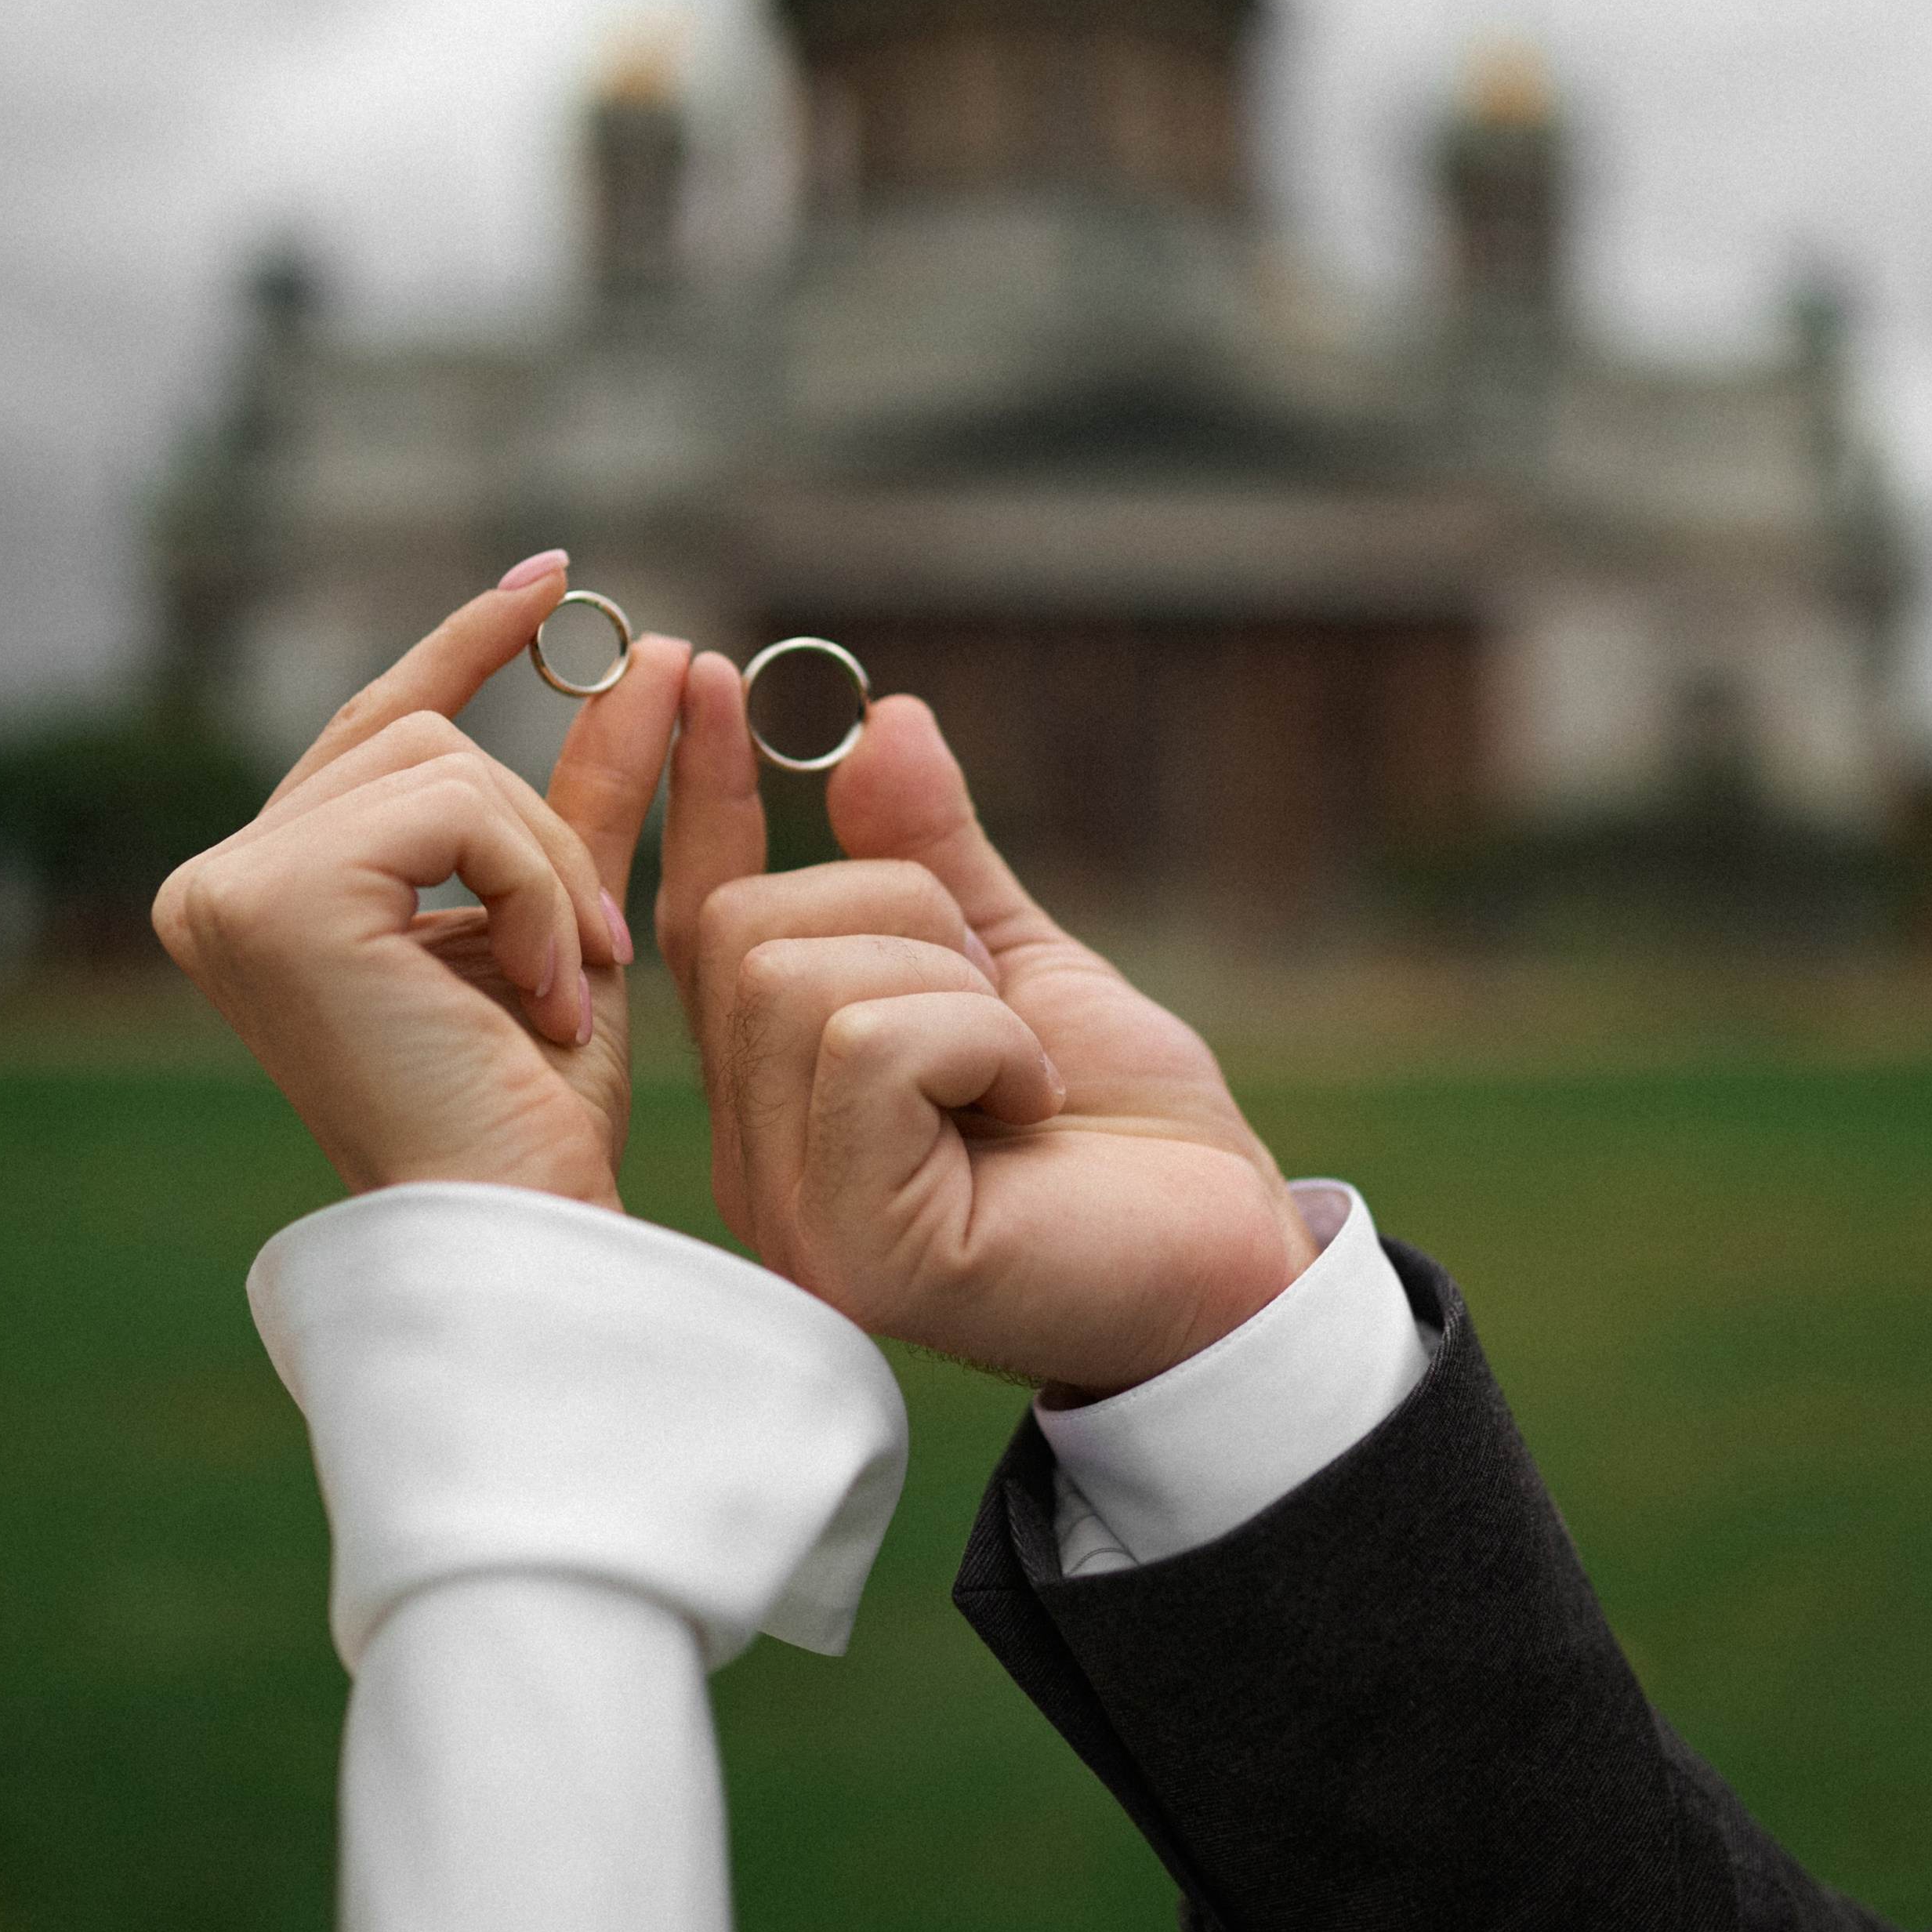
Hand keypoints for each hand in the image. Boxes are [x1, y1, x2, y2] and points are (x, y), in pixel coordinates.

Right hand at [155, 568, 689, 1207]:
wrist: (527, 1220)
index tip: (556, 581)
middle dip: (542, 827)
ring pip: (446, 763)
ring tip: (563, 982)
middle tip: (597, 946)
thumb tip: (649, 647)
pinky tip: (538, 989)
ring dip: (547, 869)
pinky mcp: (273, 900)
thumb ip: (588, 786)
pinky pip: (456, 807)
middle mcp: (213, 883)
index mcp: (261, 890)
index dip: (464, 646)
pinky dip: (533, 888)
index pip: (374, 727)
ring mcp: (226, 889)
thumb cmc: (535, 1105)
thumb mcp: (565, 912)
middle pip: (419, 739)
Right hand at [655, 657, 1317, 1394]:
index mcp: (782, 1093)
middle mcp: (756, 1157)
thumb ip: (937, 861)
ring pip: (800, 976)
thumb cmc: (1130, 1138)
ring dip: (955, 988)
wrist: (1232, 1260)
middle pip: (748, 928)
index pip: (699, 920)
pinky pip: (868, 1044)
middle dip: (905, 918)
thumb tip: (881, 722)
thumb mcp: (1025, 965)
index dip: (699, 796)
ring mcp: (790, 1211)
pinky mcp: (851, 1245)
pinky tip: (1025, 1111)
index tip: (704, 671)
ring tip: (1016, 1076)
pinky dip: (979, 1040)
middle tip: (1000, 1014)